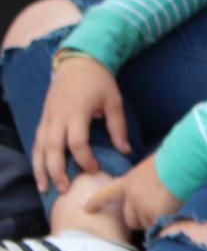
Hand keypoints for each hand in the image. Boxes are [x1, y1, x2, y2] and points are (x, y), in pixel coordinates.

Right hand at [33, 54, 129, 194]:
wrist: (78, 61)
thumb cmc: (99, 81)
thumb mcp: (114, 101)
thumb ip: (118, 127)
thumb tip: (126, 151)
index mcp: (77, 112)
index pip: (76, 142)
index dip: (84, 159)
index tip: (95, 170)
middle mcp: (58, 116)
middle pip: (52, 148)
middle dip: (57, 171)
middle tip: (64, 189)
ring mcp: (48, 117)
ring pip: (39, 147)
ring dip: (40, 168)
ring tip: (44, 188)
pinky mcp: (44, 117)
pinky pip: (37, 140)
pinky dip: (37, 157)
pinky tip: (40, 171)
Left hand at [85, 154, 180, 230]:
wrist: (182, 162)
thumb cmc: (172, 160)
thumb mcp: (151, 169)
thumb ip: (146, 182)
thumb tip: (153, 192)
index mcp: (129, 182)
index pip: (107, 194)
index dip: (97, 202)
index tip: (86, 209)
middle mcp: (131, 196)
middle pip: (130, 219)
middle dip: (141, 220)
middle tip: (156, 213)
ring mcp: (142, 206)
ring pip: (146, 224)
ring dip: (156, 221)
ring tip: (170, 207)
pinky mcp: (155, 214)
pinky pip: (159, 226)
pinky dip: (166, 222)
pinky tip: (175, 210)